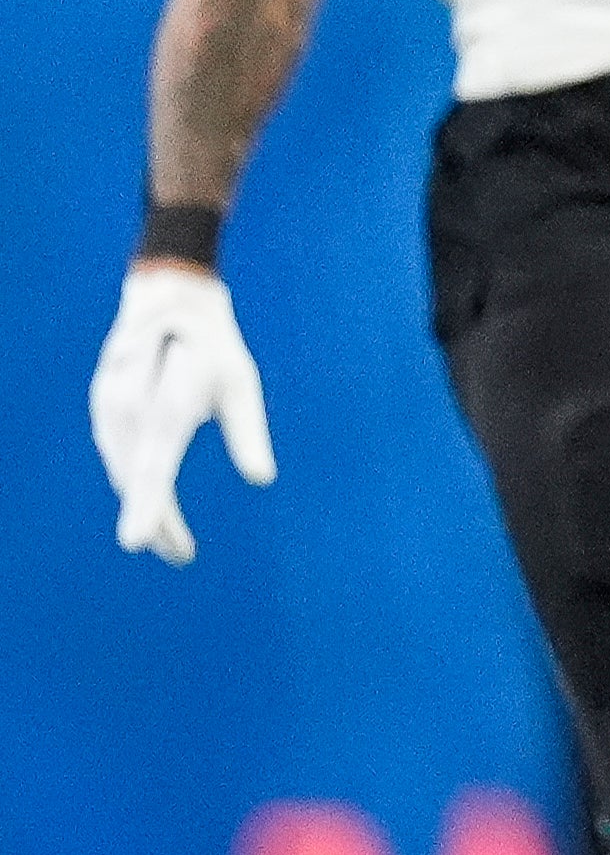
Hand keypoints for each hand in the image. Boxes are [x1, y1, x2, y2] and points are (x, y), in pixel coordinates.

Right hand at [90, 262, 275, 564]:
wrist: (170, 299)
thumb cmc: (214, 345)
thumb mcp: (241, 383)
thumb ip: (247, 431)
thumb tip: (261, 477)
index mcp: (168, 403)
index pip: (154, 466)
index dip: (147, 507)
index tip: (139, 543)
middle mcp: (129, 406)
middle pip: (135, 476)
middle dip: (152, 518)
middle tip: (178, 554)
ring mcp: (109, 405)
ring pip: (121, 467)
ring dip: (141, 503)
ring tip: (169, 539)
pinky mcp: (104, 405)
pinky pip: (116, 453)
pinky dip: (131, 480)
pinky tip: (148, 501)